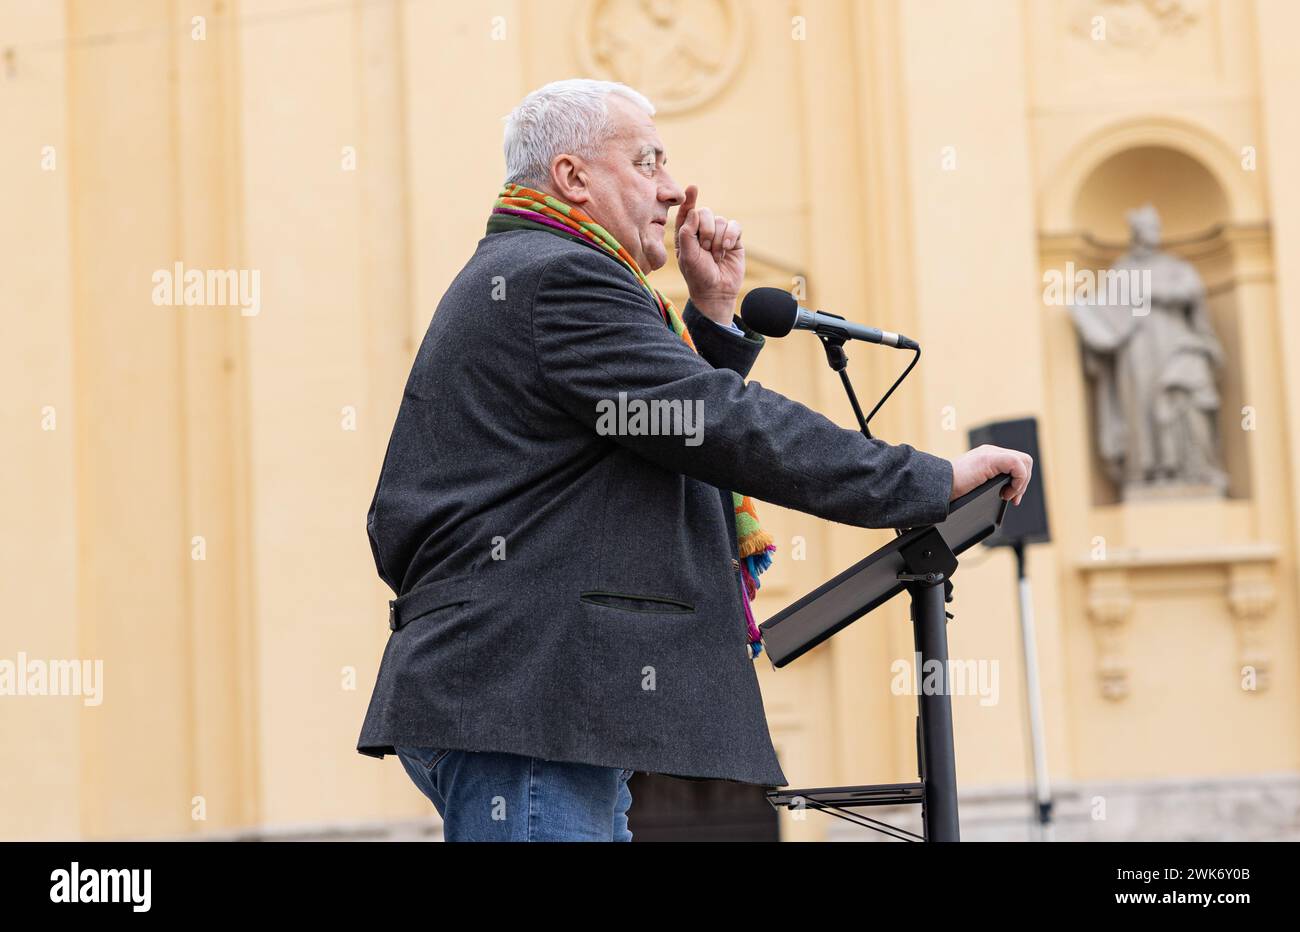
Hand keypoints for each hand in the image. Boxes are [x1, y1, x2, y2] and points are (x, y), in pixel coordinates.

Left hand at [673, 184, 743, 322]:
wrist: (717, 291)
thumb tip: (694, 211)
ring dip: (718, 239)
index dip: (689, 200)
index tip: (693, 188)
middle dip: (706, 231)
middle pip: (705, 213)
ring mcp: (719, 234)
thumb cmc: (698, 275)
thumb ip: (687, 233)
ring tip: (715, 256)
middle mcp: (702, 231)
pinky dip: (731, 236)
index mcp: (686, 233)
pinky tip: (727, 248)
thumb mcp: (687, 255)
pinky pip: (735, 226)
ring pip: (721, 220)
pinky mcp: (734, 238)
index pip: (687, 212)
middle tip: (705, 250)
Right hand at [950, 444, 1032, 504]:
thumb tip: (1005, 494)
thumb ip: (989, 482)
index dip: (1019, 481)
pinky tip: (1006, 493)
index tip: (1011, 497)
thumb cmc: (951, 489)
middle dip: (1023, 482)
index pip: (1016, 462)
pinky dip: (1018, 481)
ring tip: (1008, 495)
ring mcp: (991, 453)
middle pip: (1024, 460)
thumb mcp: (975, 484)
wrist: (938, 486)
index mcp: (988, 457)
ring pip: (1024, 461)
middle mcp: (991, 451)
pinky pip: (1017, 465)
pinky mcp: (990, 459)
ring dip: (1021, 482)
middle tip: (1013, 498)